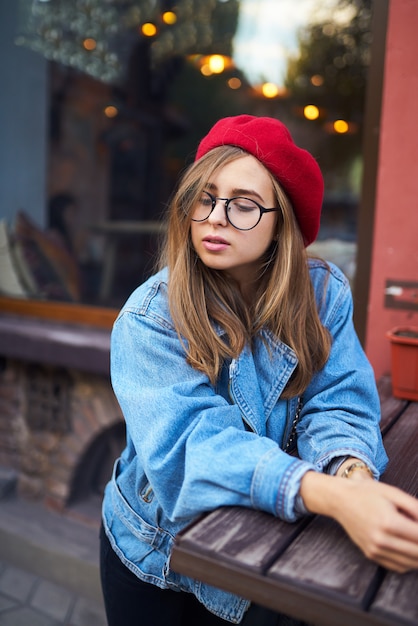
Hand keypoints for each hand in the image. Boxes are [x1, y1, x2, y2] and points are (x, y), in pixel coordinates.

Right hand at [300, 471, 417, 571]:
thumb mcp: (394, 493)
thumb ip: (415, 508)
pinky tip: (410, 549)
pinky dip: (409, 562)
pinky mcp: (371, 555)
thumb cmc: (367, 493)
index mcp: (389, 522)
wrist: (340, 500)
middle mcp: (381, 540)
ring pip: (410, 564)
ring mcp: (375, 550)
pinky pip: (398, 566)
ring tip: (415, 539)